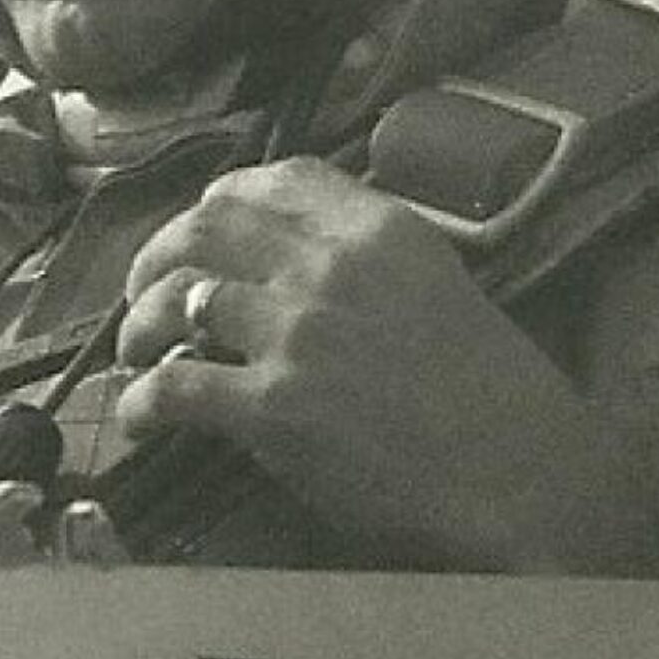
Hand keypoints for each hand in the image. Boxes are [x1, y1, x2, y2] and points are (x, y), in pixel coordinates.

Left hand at [115, 157, 606, 568]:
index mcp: (378, 227)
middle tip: (142, 289)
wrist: (525, 480)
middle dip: (158, 253)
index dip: (221, 198)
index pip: (276, 178)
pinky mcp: (274, 407)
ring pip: (179, 297)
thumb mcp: (439, 285)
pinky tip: (138, 416)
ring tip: (134, 350)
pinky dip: (143, 399)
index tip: (198, 225)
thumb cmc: (498, 395)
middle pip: (208, 224)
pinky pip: (177, 385)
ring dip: (139, 323)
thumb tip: (303, 260)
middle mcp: (328, 264)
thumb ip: (371, 261)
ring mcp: (298, 331)